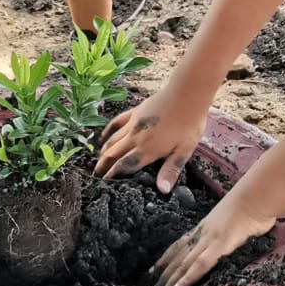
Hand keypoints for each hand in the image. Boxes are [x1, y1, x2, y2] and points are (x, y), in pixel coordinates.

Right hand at [95, 86, 209, 192]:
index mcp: (147, 150)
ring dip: (104, 151)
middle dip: (103, 164)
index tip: (104, 181)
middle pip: (114, 153)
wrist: (186, 95)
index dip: (113, 174)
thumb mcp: (184, 151)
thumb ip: (171, 170)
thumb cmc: (188, 124)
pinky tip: (104, 136)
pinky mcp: (135, 111)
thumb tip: (162, 190)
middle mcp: (136, 138)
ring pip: (113, 139)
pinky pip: (117, 122)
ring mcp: (133, 123)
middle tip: (96, 174)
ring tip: (99, 159)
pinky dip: (108, 131)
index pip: (125, 165)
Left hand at [150, 191, 275, 285]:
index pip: (180, 244)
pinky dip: (186, 277)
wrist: (258, 196)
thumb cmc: (253, 204)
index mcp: (205, 227)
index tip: (154, 269)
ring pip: (183, 262)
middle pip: (178, 255)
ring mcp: (209, 240)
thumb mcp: (237, 218)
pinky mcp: (219, 246)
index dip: (167, 257)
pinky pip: (199, 265)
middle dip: (163, 272)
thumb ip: (232, 229)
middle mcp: (202, 234)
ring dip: (169, 278)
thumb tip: (236, 235)